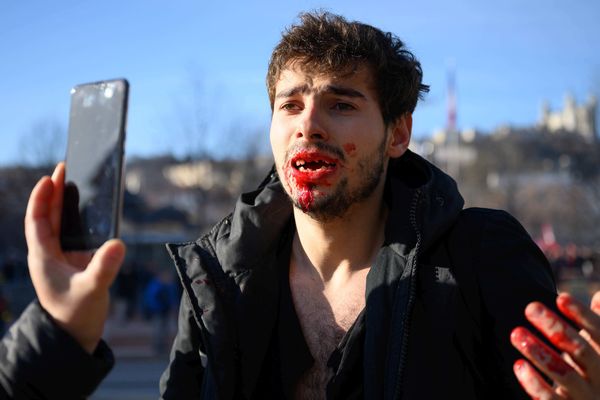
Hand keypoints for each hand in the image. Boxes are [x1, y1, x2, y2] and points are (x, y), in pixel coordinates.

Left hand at [24, 163, 125, 352]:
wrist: (75, 335)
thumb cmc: (76, 314)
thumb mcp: (92, 290)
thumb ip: (104, 267)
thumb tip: (117, 243)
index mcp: (43, 257)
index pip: (37, 221)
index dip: (41, 198)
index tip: (49, 178)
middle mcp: (49, 254)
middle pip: (47, 217)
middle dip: (53, 192)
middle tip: (64, 168)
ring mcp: (61, 258)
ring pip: (59, 224)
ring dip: (64, 203)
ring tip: (74, 181)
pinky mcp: (74, 263)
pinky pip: (73, 234)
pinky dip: (78, 219)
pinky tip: (89, 210)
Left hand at [511, 291, 599, 398]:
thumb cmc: (594, 376)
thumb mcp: (599, 351)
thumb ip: (599, 326)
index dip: (583, 316)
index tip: (561, 297)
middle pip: (582, 351)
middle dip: (557, 328)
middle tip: (530, 307)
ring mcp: (588, 398)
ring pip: (565, 375)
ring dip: (540, 353)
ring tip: (516, 333)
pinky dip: (535, 384)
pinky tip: (519, 366)